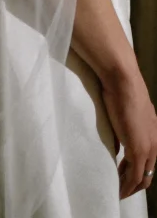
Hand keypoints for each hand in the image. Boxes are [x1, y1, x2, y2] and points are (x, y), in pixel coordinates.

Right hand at [102, 68, 156, 197]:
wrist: (123, 81)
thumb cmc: (121, 89)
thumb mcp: (127, 112)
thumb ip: (127, 129)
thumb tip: (120, 144)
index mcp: (153, 132)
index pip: (149, 159)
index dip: (138, 170)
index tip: (125, 174)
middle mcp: (155, 142)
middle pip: (149, 172)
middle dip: (135, 182)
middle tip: (122, 187)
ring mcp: (148, 147)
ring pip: (143, 177)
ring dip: (131, 186)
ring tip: (120, 192)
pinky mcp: (138, 150)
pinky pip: (135, 176)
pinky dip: (127, 185)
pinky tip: (119, 189)